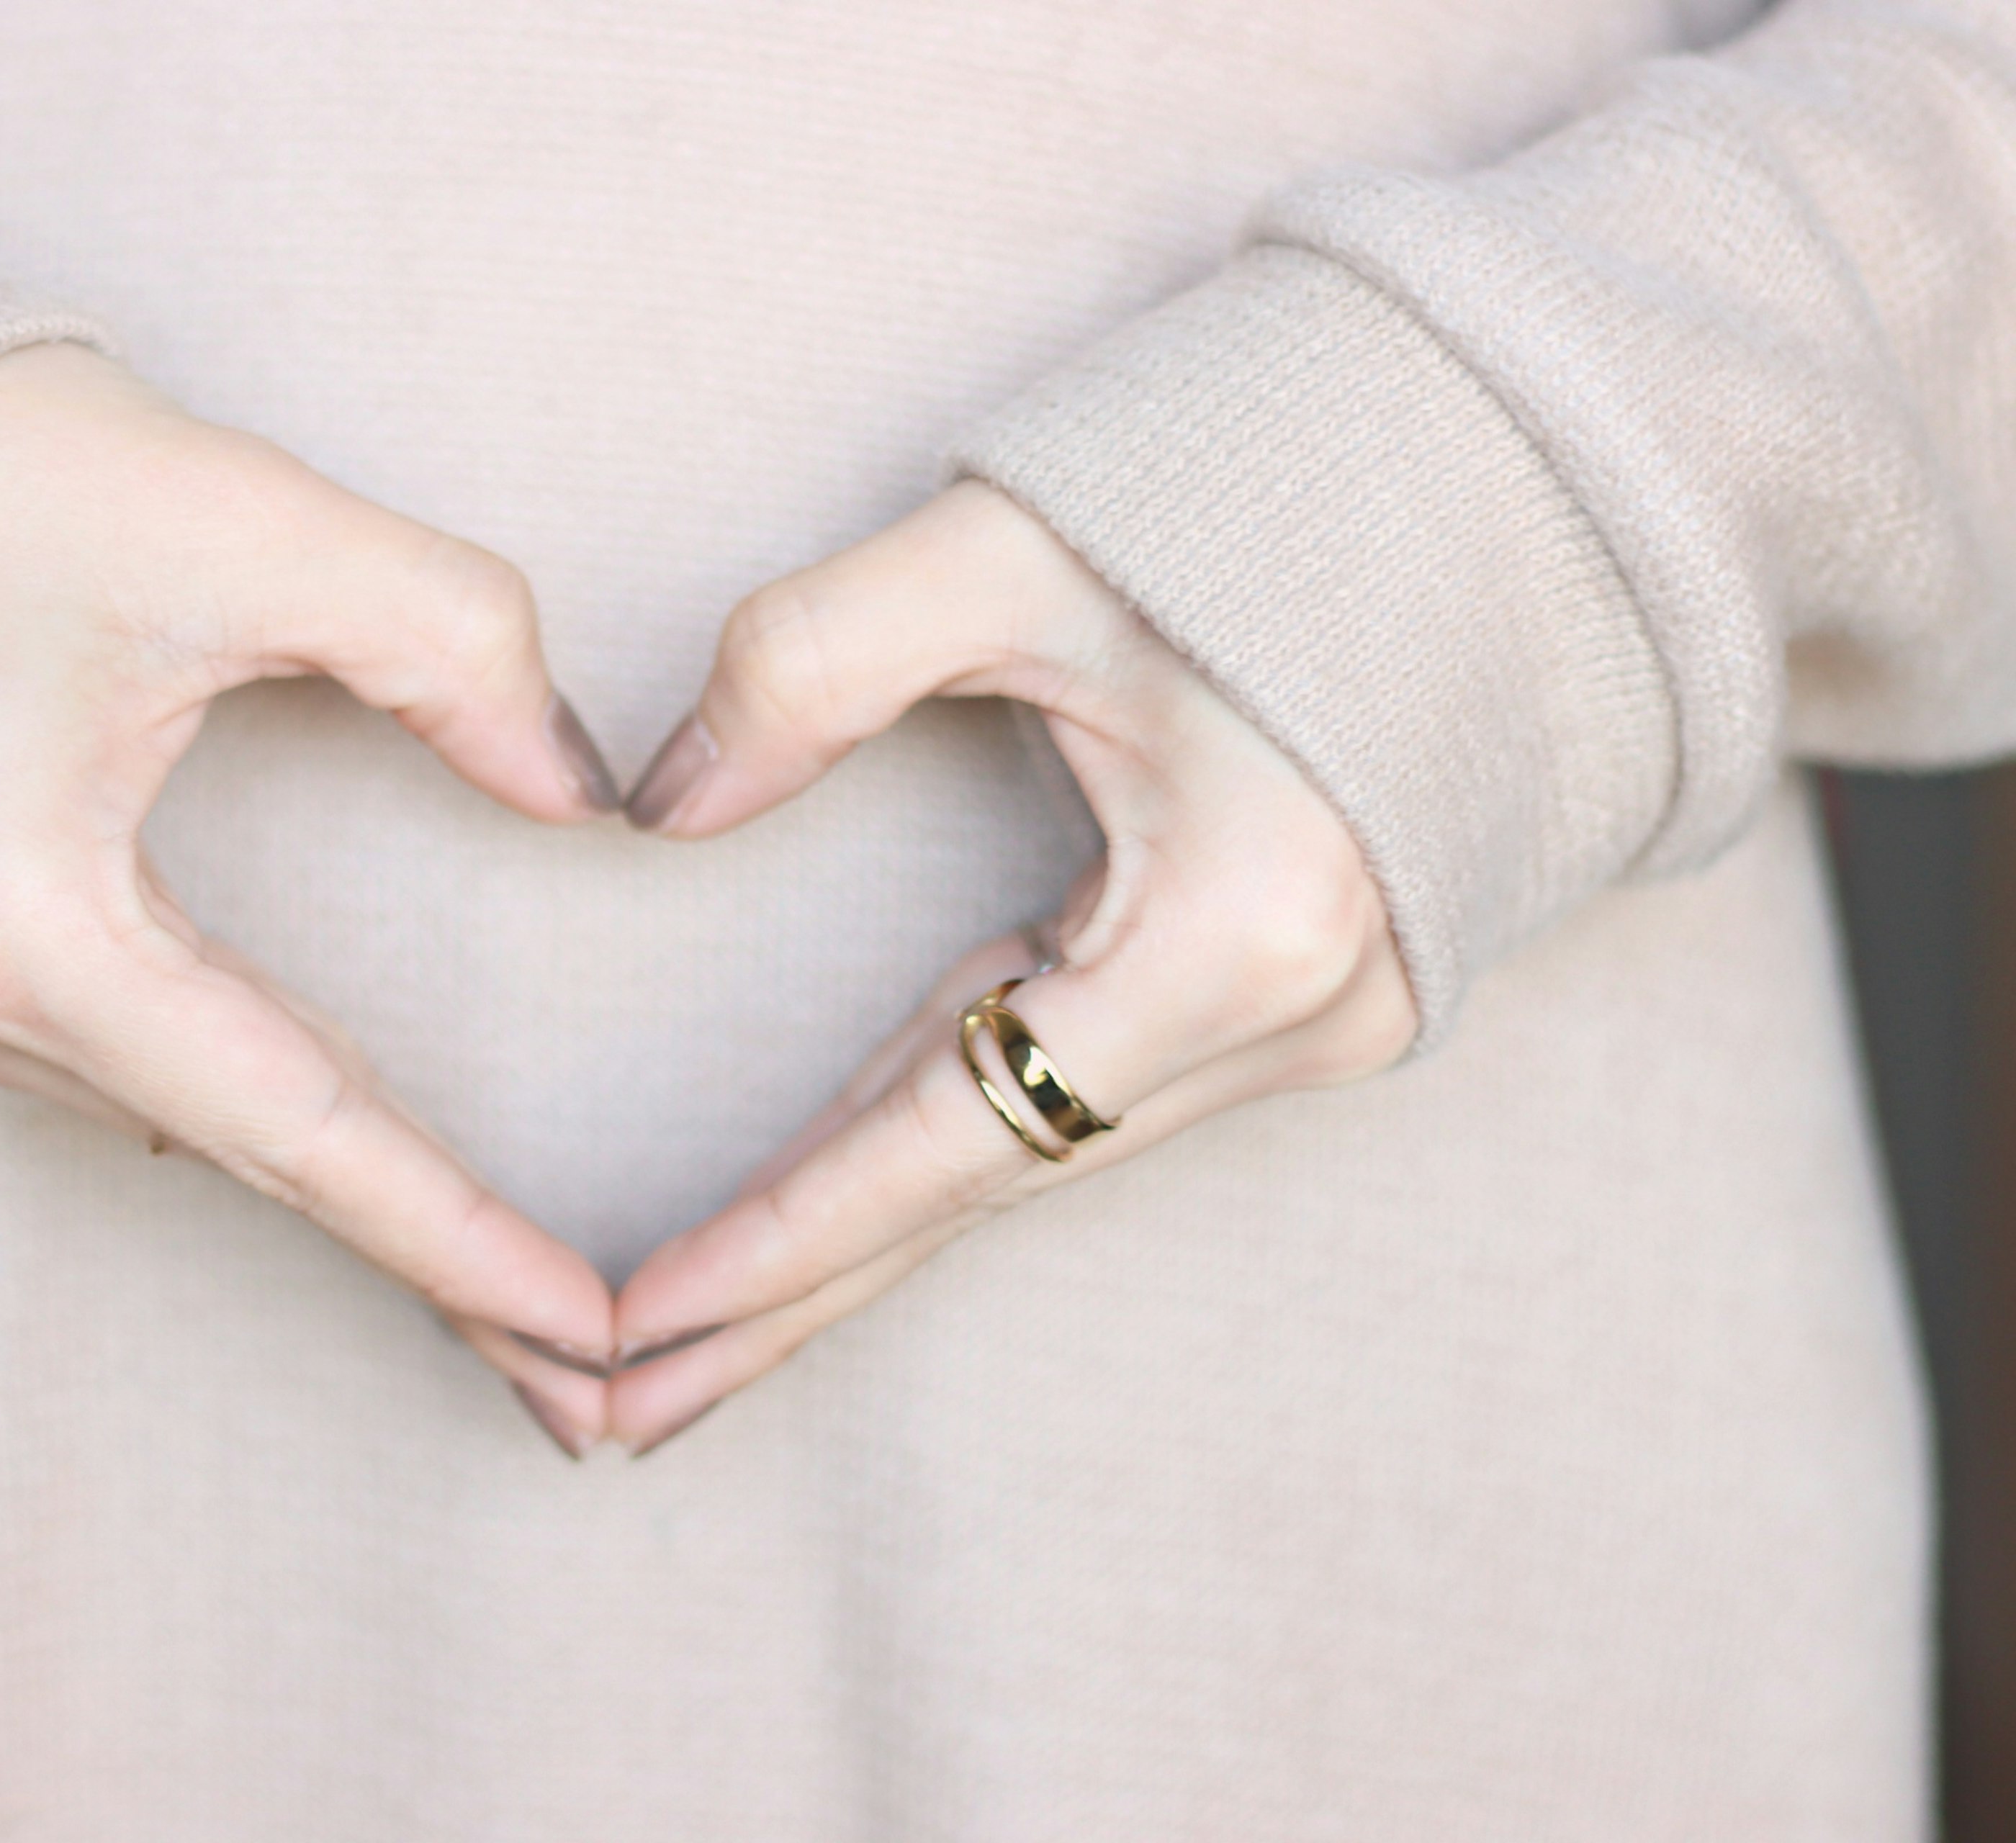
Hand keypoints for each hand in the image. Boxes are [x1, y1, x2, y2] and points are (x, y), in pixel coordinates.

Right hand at [0, 343, 622, 1448]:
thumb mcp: (241, 521)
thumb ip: (452, 642)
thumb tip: (585, 795)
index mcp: (17, 929)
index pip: (294, 1125)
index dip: (456, 1238)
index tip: (592, 1337)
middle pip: (247, 1157)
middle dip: (426, 1256)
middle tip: (591, 1374)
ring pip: (186, 1119)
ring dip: (341, 1180)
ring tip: (501, 1276)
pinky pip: (125, 1070)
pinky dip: (253, 1107)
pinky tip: (347, 1139)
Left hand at [606, 481, 1416, 1452]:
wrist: (1524, 471)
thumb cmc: (1281, 480)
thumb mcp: (1018, 544)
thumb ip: (815, 661)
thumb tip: (658, 805)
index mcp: (1241, 927)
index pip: (958, 1136)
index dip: (785, 1237)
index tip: (633, 1325)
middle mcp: (1300, 1013)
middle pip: (986, 1188)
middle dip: (796, 1295)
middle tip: (612, 1410)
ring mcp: (1323, 1016)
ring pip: (1032, 1150)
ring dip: (864, 1229)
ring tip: (697, 1331)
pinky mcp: (1308, 985)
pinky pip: (1084, 1087)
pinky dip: (950, 1133)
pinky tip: (838, 1186)